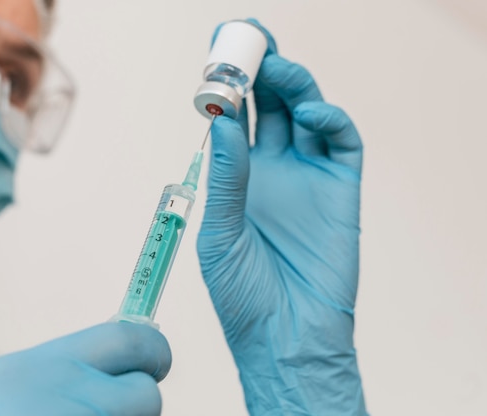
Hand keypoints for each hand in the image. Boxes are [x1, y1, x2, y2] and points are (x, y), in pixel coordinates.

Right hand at [0, 323, 170, 415]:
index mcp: (49, 365)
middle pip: (148, 395)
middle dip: (136, 403)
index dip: (153, 352)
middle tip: (110, 408)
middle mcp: (68, 397)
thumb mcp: (11, 382)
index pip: (132, 339)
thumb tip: (135, 349)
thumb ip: (69, 369)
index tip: (156, 361)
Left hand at [197, 21, 367, 414]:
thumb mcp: (221, 232)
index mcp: (239, 177)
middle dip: (262, 68)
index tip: (217, 49)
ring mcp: (309, 177)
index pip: (235, 117)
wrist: (283, 338)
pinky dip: (330, 119)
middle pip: (271, 104)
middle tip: (250, 38)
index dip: (228, 83)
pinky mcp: (341, 190)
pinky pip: (342, 142)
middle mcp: (274, 170)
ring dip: (294, 84)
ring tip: (276, 65)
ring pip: (306, 113)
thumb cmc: (243, 294)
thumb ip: (228, 176)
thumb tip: (221, 119)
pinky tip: (311, 112)